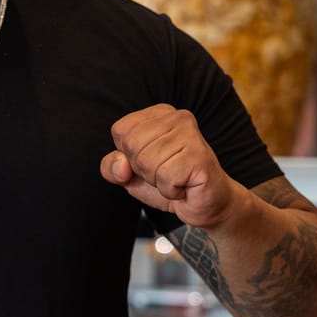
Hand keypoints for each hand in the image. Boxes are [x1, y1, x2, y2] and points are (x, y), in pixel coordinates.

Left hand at [100, 103, 243, 228]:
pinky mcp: (199, 156)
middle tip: (166, 172)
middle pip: (132, 145)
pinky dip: (170, 189)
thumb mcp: (130, 174)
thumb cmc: (169, 182)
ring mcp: (191, 135)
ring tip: (176, 178)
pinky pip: (165, 177)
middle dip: (144, 169)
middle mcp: (177, 117)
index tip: (151, 162)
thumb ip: (111, 167)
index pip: (120, 131)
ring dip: (158, 181)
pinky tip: (184, 185)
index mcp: (158, 114)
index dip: (128, 155)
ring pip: (147, 162)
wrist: (205, 203)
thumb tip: (121, 165)